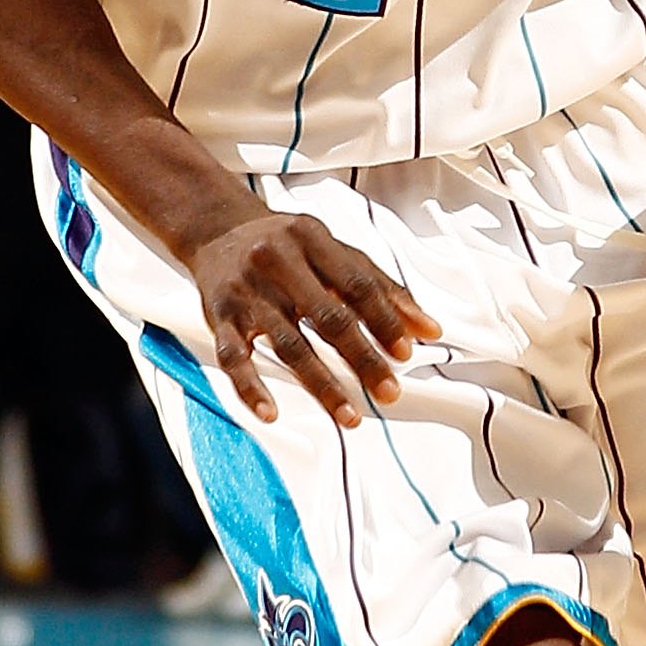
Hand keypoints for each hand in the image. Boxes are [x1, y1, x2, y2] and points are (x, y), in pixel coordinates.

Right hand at [190, 210, 438, 428]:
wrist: (217, 230)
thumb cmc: (285, 244)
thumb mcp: (333, 251)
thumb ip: (380, 287)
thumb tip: (428, 329)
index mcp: (311, 238)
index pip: (356, 284)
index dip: (384, 320)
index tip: (405, 352)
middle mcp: (276, 261)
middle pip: (327, 317)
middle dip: (362, 358)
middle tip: (389, 391)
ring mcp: (245, 291)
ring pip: (288, 344)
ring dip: (321, 385)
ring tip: (349, 415)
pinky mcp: (217, 315)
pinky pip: (233, 357)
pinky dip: (250, 387)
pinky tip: (271, 412)